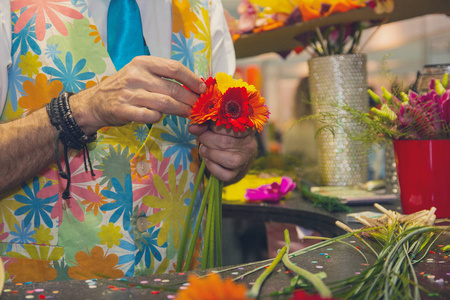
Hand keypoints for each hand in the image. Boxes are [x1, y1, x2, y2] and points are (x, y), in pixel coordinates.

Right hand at [70, 56, 205, 134]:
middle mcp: (136, 75)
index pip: (174, 68)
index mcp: (143, 62)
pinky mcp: (124, 110)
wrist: (96, 101)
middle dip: (190, 99)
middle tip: (199, 107)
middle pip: (172, 88)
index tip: (202, 89)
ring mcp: (129, 93)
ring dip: (180, 110)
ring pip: (165, 103)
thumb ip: (163, 77)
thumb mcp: (142, 73)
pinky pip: (150, 116)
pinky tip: (160, 117)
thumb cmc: (126, 87)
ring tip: (189, 114)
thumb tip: (193, 87)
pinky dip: (159, 118)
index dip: (192, 79)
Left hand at [188, 123, 256, 183]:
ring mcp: (243, 160)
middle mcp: (249, 145)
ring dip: (209, 153)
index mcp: (246, 129)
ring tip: (204, 150)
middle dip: (206, 139)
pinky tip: (208, 160)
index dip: (212, 125)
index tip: (203, 125)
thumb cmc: (225, 137)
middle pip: (224, 142)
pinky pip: (222, 173)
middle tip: (201, 138)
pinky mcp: (236, 174)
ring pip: (226, 159)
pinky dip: (211, 166)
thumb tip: (192, 128)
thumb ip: (206, 125)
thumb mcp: (218, 128)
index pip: (229, 125)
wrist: (236, 157)